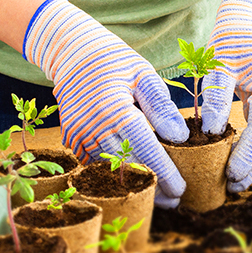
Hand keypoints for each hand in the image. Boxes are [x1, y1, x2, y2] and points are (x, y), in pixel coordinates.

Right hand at [23, 0, 188, 207]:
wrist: (71, 52)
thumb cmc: (114, 60)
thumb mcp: (143, 74)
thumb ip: (162, 106)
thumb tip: (180, 137)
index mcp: (114, 109)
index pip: (145, 149)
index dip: (163, 172)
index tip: (180, 189)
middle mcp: (92, 126)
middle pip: (127, 167)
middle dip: (151, 186)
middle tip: (173, 200)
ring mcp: (78, 134)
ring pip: (109, 170)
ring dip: (133, 183)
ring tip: (157, 195)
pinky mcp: (71, 138)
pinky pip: (94, 163)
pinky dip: (114, 173)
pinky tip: (133, 178)